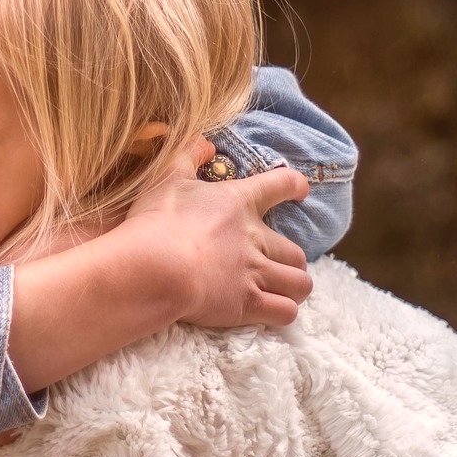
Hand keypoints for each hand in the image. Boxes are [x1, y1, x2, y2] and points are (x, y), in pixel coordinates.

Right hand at [125, 137, 312, 328]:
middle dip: (293, 260)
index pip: (279, 185)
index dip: (294, 185)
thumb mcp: (167, 177)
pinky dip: (284, 312)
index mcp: (239, 202)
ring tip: (285, 291)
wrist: (156, 268)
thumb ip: (188, 154)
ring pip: (299, 284)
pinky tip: (275, 313)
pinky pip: (285, 312)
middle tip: (280, 265)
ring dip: (295, 288)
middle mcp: (255, 238)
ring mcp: (255, 273)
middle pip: (296, 252)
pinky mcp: (248, 304)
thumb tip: (206, 142)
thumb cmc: (158, 221)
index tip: (301, 189)